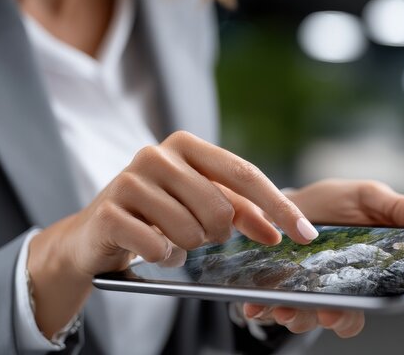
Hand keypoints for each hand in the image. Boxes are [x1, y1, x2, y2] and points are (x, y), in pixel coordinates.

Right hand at [28, 131, 317, 336]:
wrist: (97, 233)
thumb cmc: (158, 215)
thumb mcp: (202, 206)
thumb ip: (242, 212)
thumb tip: (277, 230)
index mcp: (187, 145)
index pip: (245, 174)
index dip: (279, 206)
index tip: (306, 234)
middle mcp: (158, 154)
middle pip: (221, 208)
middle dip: (218, 233)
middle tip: (201, 235)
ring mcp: (131, 179)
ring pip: (191, 231)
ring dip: (187, 247)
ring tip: (170, 239)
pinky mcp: (110, 210)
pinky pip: (158, 247)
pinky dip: (163, 257)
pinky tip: (151, 250)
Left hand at [244, 179, 403, 337]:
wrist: (282, 204)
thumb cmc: (331, 203)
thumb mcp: (367, 196)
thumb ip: (399, 209)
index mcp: (372, 271)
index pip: (402, 291)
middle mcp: (344, 291)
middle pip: (353, 317)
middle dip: (342, 317)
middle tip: (333, 311)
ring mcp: (311, 296)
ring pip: (310, 320)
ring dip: (299, 317)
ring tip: (287, 306)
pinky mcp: (279, 296)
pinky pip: (273, 311)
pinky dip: (264, 310)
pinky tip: (256, 305)